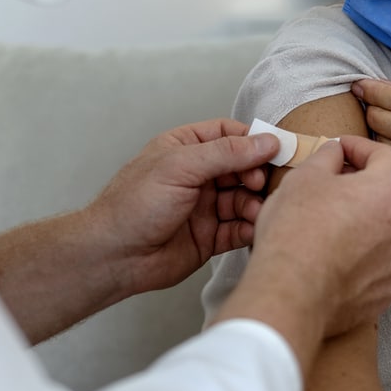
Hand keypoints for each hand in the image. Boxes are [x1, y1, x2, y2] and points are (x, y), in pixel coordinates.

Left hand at [85, 118, 279, 295]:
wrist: (114, 255)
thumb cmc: (134, 204)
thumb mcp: (180, 166)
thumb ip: (226, 153)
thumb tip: (266, 141)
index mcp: (186, 148)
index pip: (230, 135)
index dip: (254, 141)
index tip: (276, 150)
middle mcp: (198, 175)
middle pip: (243, 168)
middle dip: (258, 175)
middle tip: (261, 185)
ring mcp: (205, 207)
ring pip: (244, 200)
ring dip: (255, 204)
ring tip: (255, 211)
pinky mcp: (209, 237)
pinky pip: (238, 228)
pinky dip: (249, 228)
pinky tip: (252, 229)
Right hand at [250, 136, 390, 338]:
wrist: (291, 297)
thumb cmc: (296, 235)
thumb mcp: (304, 177)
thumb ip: (327, 157)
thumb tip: (335, 154)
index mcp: (390, 192)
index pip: (386, 156)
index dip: (360, 147)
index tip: (341, 149)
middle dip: (364, 183)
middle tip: (333, 183)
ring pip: (388, 229)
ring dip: (365, 219)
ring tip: (331, 221)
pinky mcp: (388, 290)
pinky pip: (380, 261)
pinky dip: (363, 252)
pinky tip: (335, 253)